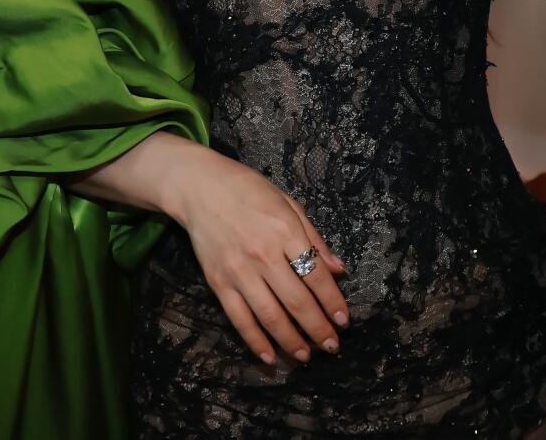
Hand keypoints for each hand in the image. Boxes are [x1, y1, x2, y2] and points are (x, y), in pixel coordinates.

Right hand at [170, 148, 350, 367]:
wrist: (201, 189)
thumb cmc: (251, 192)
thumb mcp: (290, 205)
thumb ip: (315, 239)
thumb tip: (340, 270)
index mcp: (286, 231)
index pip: (316, 275)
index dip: (332, 301)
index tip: (344, 319)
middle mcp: (263, 254)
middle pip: (296, 300)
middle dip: (317, 328)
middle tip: (332, 346)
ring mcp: (238, 271)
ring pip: (269, 315)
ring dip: (290, 340)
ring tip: (306, 356)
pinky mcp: (218, 283)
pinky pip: (239, 318)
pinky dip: (254, 340)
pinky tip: (269, 355)